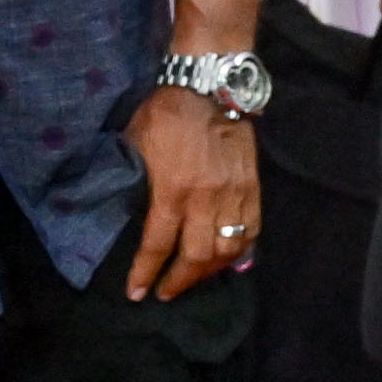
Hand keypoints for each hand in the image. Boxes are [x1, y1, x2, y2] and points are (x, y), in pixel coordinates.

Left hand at [123, 86, 258, 300]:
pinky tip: (230, 257)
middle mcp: (206, 200)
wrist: (210, 88)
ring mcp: (235, 194)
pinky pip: (252, 229)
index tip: (137, 293)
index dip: (146, 273)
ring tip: (196, 278)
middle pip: (198, 256)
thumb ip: (136, 182)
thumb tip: (128, 208)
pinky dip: (241, 249)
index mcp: (172, 191)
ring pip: (229, 249)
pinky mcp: (253, 187)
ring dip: (211, 271)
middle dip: (181, 280)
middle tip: (166, 292)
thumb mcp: (136, 147)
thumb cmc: (165, 114)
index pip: (159, 245)